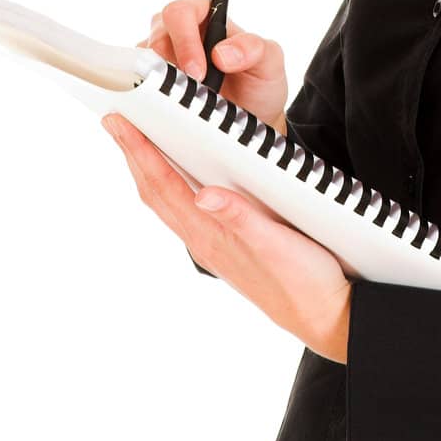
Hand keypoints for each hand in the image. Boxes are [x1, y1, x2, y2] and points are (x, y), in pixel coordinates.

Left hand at [100, 111, 351, 361]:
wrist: (325, 317)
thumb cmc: (306, 283)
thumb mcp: (278, 245)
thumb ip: (242, 219)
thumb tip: (204, 195)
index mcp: (212, 237)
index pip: (165, 186)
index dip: (140, 152)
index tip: (119, 123)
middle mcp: (204, 242)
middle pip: (156, 193)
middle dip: (134, 156)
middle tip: (115, 123)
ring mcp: (213, 247)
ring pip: (168, 204)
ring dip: (149, 171)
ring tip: (138, 144)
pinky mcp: (227, 249)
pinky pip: (185, 213)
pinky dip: (171, 188)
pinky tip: (181, 180)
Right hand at [138, 0, 286, 127]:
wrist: (252, 118)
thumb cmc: (258, 82)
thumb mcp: (270, 63)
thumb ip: (255, 48)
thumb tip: (222, 52)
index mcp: (205, 15)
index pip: (182, 11)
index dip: (184, 39)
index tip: (198, 71)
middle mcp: (179, 32)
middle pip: (156, 33)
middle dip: (168, 62)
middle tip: (188, 90)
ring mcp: (163, 57)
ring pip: (143, 59)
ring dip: (157, 81)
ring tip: (180, 102)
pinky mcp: (152, 83)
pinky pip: (139, 84)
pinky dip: (149, 97)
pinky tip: (165, 110)